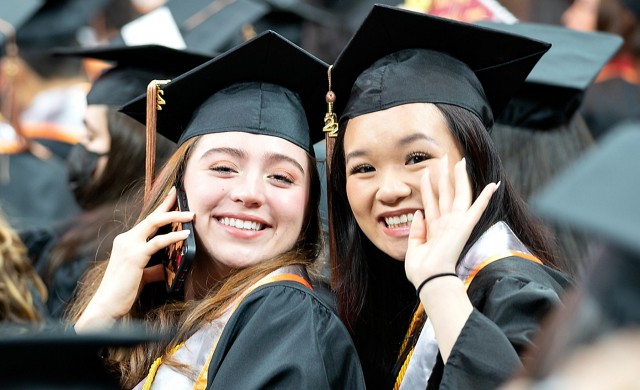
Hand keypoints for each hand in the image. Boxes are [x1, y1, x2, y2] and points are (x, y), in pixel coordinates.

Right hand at [75, 187, 193, 330]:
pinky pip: (157, 242)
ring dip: (175, 217)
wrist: (106, 306)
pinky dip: (173, 236)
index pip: (146, 220)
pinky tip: (185, 233)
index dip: (161, 207)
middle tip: (182, 195)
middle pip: (151, 217)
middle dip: (169, 205)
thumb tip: (167, 266)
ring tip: (191, 215)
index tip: (173, 195)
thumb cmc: (123, 292)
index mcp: (126, 241)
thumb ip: (153, 268)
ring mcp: (128, 246)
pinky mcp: (134, 256)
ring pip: (154, 224)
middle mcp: (125, 239)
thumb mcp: (141, 275)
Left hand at [404, 156, 498, 287]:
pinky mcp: (464, 226)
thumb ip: (416, 230)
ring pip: (459, 195)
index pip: (432, 203)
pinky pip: (477, 208)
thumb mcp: (413, 248)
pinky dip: (485, 197)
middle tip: (445, 157)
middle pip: (447, 194)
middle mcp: (446, 224)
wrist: (430, 279)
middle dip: (446, 175)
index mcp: (434, 229)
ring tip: (459, 160)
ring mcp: (456, 224)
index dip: (428, 187)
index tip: (426, 172)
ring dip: (459, 177)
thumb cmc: (422, 271)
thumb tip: (417, 213)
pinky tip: (493, 185)